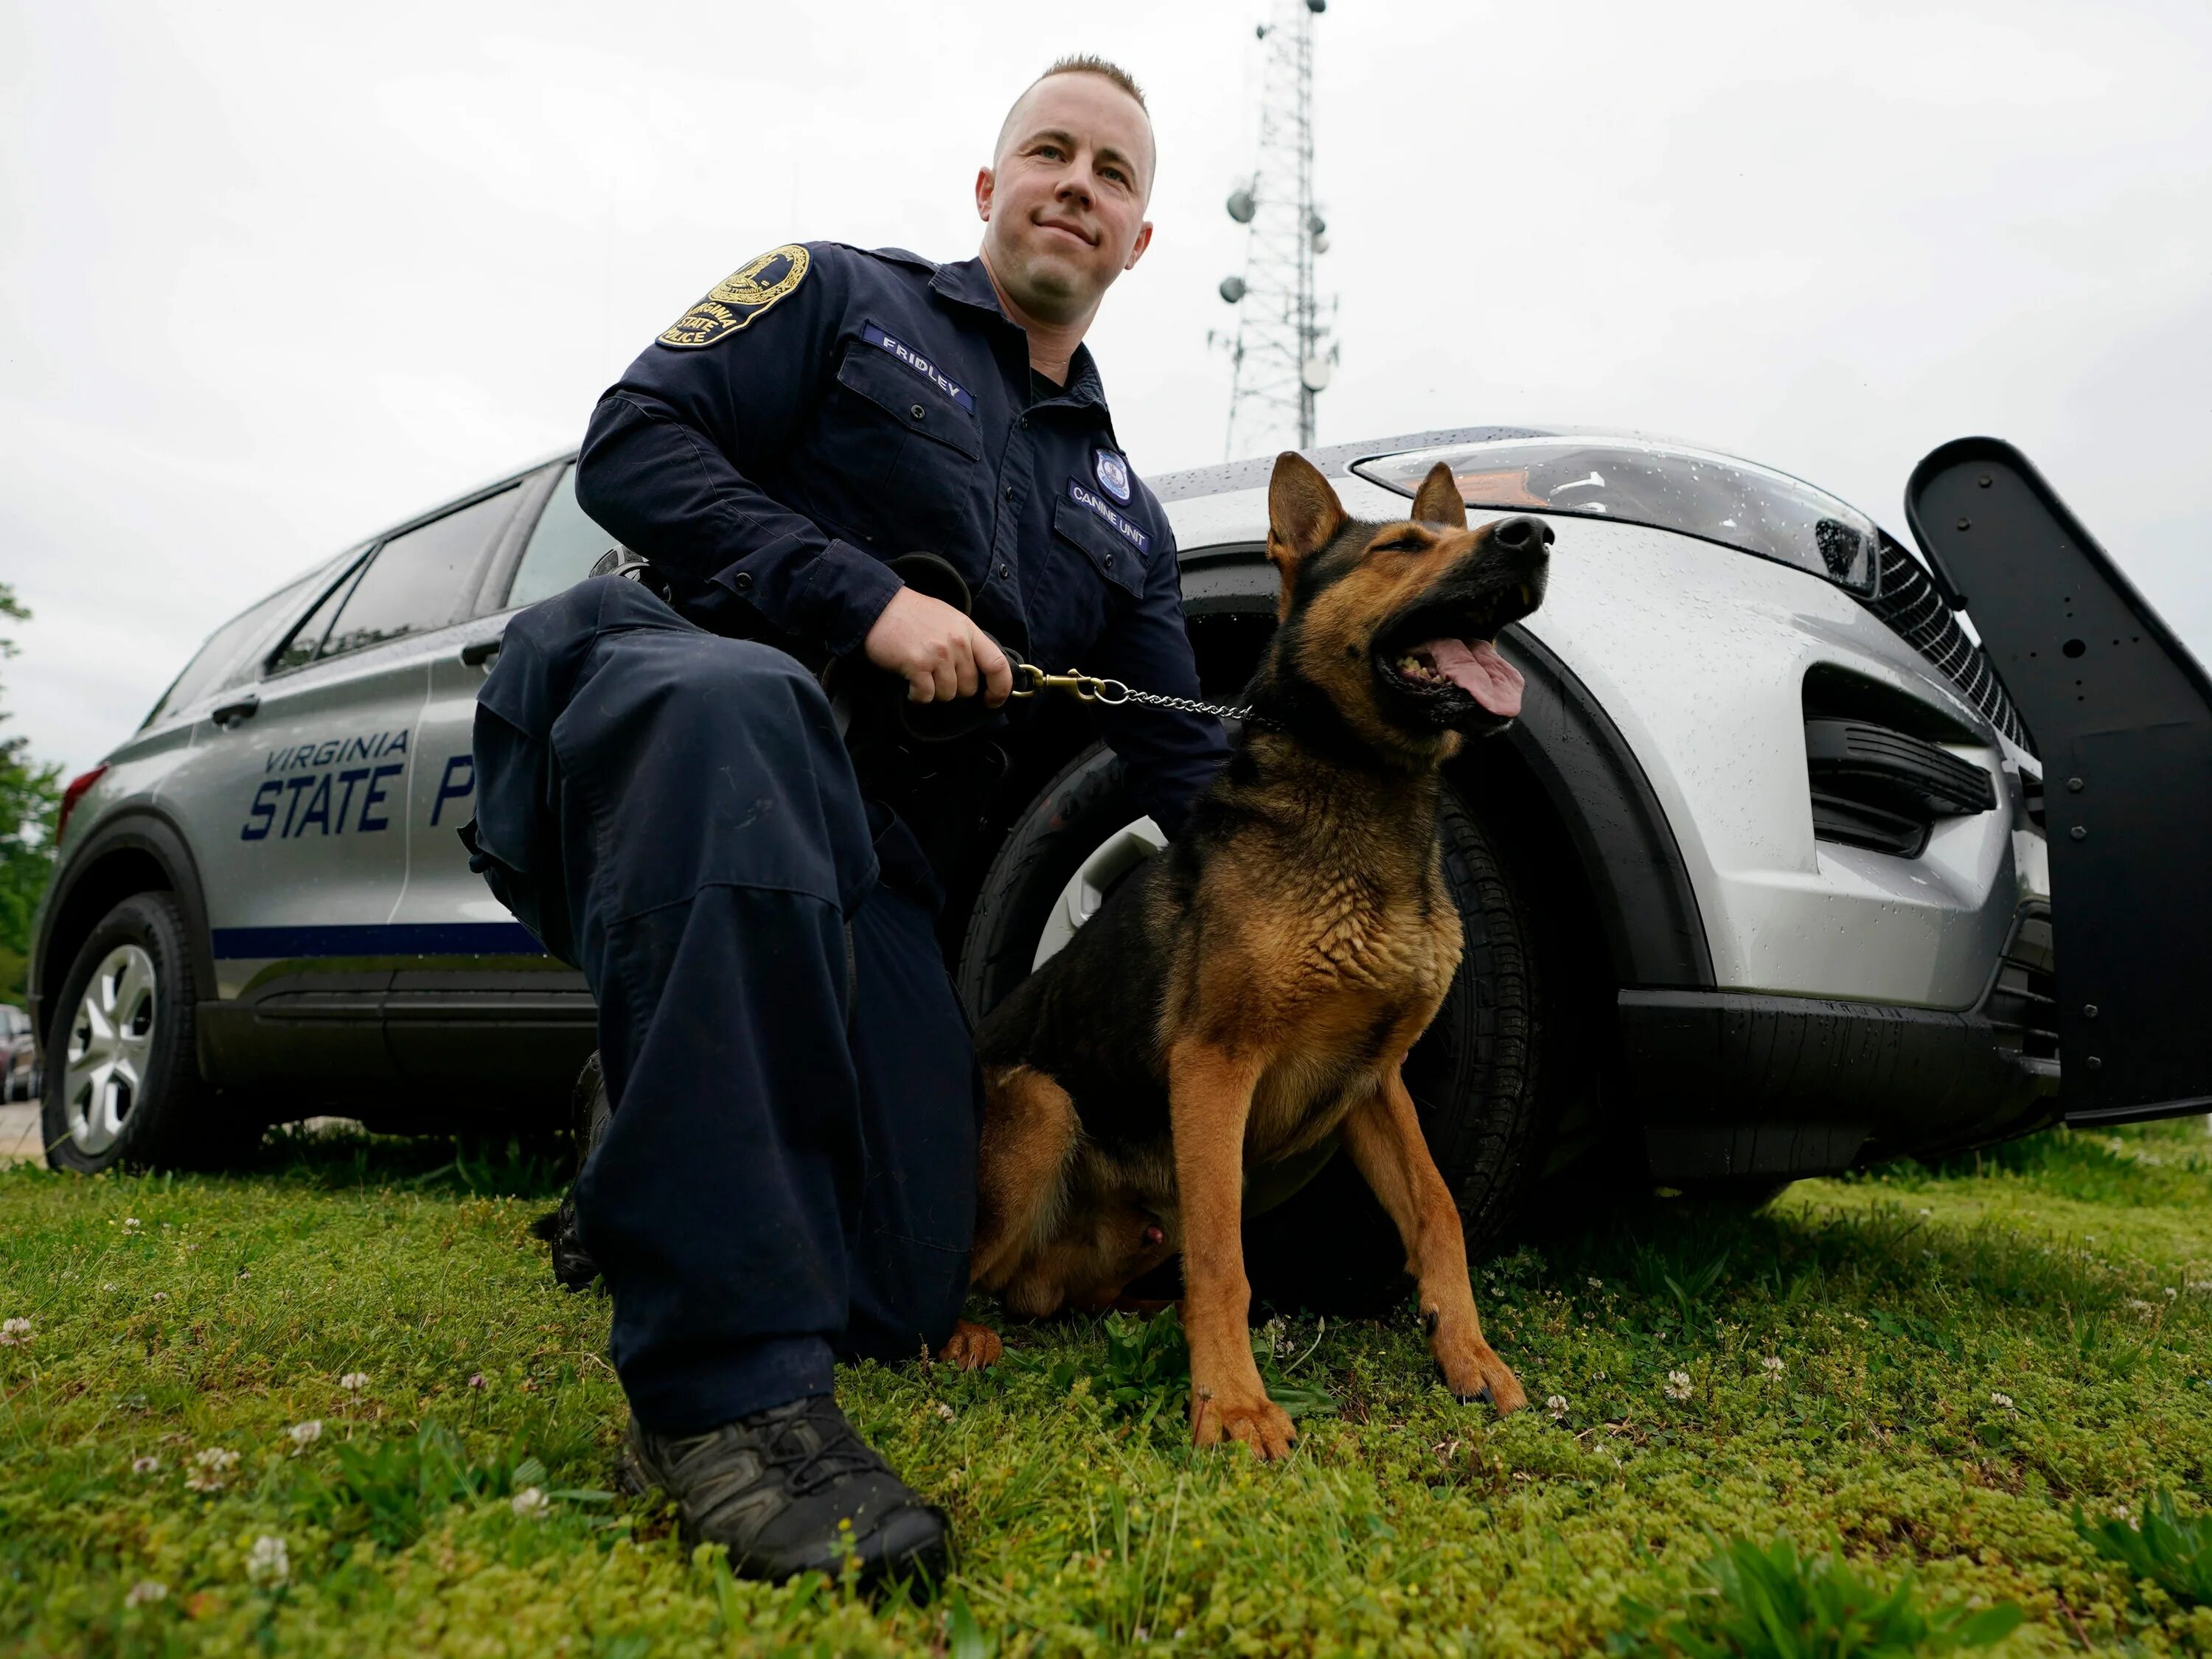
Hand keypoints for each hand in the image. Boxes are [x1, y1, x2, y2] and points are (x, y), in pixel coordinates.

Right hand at [862, 586, 1012, 705]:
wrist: (877, 605)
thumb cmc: (912, 614)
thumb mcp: (949, 619)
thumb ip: (966, 642)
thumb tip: (979, 671)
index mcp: (968, 630)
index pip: (997, 664)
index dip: (1000, 688)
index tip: (992, 700)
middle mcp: (957, 642)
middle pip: (969, 686)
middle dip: (954, 689)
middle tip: (936, 677)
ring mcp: (938, 653)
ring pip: (948, 694)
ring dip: (934, 692)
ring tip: (921, 676)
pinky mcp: (917, 664)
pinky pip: (926, 696)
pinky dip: (917, 696)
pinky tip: (909, 683)